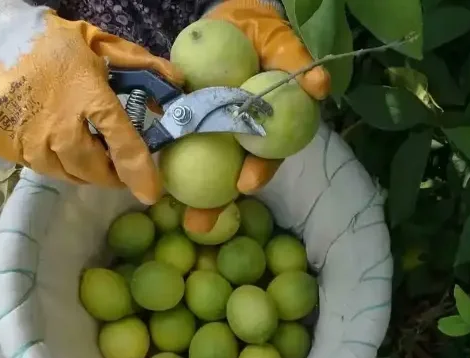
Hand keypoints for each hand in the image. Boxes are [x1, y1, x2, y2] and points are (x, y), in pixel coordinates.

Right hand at [0, 8, 182, 204]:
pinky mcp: (6, 148)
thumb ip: (142, 64)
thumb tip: (179, 82)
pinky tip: (56, 144)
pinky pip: (38, 167)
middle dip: (111, 174)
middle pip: (94, 171)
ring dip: (83, 170)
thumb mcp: (101, 44)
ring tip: (88, 155)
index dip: (140, 173)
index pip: (124, 146)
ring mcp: (29, 142)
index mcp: (89, 99)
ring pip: (66, 174)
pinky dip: (53, 161)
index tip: (151, 192)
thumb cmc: (51, 41)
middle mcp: (59, 129)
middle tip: (117, 167)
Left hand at [183, 0, 330, 232]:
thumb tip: (319, 87)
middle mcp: (241, 135)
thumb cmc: (263, 34)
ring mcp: (212, 131)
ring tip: (177, 219)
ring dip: (191, 197)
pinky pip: (175, 141)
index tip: (245, 183)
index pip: (267, 155)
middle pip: (231, 175)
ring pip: (202, 168)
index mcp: (269, 125)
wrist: (230, 21)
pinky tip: (150, 179)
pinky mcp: (186, 120)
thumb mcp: (283, 44)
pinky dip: (164, 160)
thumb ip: (297, 64)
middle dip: (216, 203)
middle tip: (200, 223)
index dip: (258, 171)